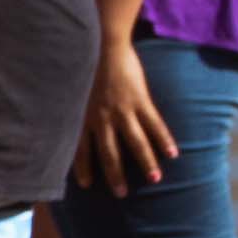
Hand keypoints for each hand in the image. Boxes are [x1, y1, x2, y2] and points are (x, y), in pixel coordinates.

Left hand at [83, 42, 178, 191]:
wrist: (102, 43)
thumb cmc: (84, 65)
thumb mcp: (72, 90)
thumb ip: (71, 107)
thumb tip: (63, 118)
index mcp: (82, 116)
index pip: (80, 149)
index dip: (83, 167)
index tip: (86, 184)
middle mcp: (101, 118)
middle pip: (109, 153)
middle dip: (115, 175)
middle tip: (121, 193)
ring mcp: (122, 110)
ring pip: (135, 143)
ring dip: (145, 163)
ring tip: (155, 179)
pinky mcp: (140, 100)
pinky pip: (155, 124)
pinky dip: (164, 140)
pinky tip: (174, 153)